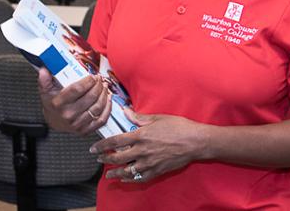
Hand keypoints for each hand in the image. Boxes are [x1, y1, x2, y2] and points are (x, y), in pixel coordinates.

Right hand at [38, 68, 111, 134]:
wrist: (54, 122)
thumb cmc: (52, 104)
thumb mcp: (45, 91)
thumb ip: (44, 80)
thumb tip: (44, 70)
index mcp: (58, 103)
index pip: (77, 89)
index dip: (88, 81)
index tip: (93, 76)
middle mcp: (68, 114)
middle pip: (90, 97)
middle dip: (98, 86)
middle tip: (100, 80)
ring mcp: (77, 124)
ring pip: (97, 107)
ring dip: (104, 95)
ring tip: (105, 87)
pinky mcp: (85, 130)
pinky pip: (101, 120)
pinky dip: (107, 109)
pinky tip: (108, 100)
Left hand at [90, 110, 207, 182]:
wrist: (195, 142)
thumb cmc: (178, 127)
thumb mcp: (158, 118)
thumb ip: (139, 117)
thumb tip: (125, 111)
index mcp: (141, 135)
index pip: (116, 141)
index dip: (103, 145)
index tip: (94, 148)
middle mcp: (142, 150)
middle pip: (118, 157)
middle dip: (106, 159)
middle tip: (99, 159)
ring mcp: (149, 163)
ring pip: (127, 170)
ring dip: (115, 172)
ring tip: (108, 173)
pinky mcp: (157, 171)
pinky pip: (139, 178)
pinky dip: (130, 179)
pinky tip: (125, 178)